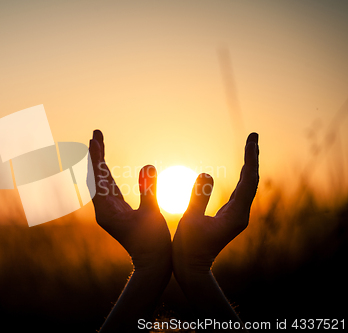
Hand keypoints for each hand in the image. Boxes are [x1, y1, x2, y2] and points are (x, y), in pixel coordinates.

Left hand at [89, 130, 170, 269]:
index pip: (98, 178)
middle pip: (96, 177)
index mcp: (107, 210)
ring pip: (101, 182)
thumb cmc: (153, 243)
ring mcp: (109, 212)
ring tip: (98, 144)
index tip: (94, 140)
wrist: (151, 265)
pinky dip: (107, 175)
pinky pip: (108, 189)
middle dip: (96, 155)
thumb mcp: (152, 214)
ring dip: (100, 163)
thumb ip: (149, 189)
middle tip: (95, 134)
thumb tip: (147, 165)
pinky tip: (106, 169)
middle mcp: (104, 210)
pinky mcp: (117, 213)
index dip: (96, 158)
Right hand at [173, 133, 258, 273]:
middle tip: (253, 136)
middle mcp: (241, 214)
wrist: (193, 269)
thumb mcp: (190, 220)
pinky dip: (241, 177)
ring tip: (249, 147)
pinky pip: (240, 192)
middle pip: (252, 180)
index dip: (251, 158)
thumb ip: (198, 196)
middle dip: (252, 157)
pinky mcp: (230, 217)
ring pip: (247, 186)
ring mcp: (237, 216)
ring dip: (248, 166)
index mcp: (236, 215)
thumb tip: (206, 172)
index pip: (249, 180)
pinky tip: (240, 171)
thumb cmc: (189, 248)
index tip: (251, 139)